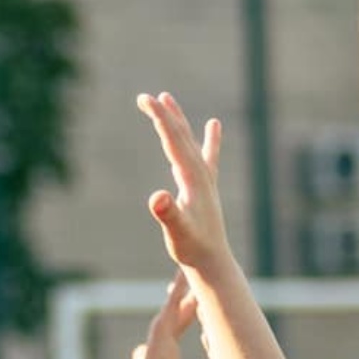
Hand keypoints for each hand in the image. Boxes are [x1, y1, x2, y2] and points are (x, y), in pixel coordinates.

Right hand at [138, 91, 238, 298]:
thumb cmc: (192, 248)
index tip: (145, 99)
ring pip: (190, 141)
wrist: (213, 261)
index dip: (159, 118)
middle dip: (164, 114)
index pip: (173, 140)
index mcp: (193, 177)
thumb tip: (156, 198)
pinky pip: (207, 156)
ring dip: (178, 121)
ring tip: (168, 100)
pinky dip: (210, 139)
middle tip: (146, 96)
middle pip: (181, 135)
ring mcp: (205, 179)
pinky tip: (214, 125)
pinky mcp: (206, 187)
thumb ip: (167, 213)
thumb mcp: (176, 231)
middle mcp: (201, 173)